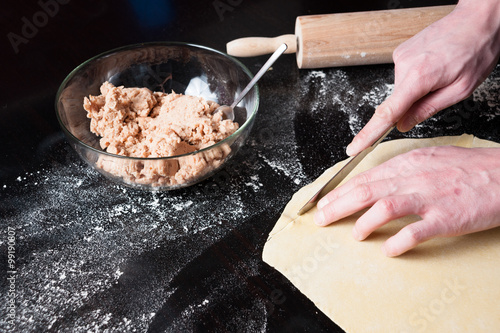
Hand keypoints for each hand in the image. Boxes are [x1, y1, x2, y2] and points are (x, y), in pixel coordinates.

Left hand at [314, 146, 499, 255]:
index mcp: (406, 163)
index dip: (339, 191)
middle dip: (338, 205)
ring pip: (385, 206)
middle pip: (366, 190)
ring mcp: (430, 197)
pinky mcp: (447, 218)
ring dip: (364, 222)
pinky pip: (416, 231)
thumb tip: (372, 183)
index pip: (364, 177)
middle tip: (321, 218)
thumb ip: (399, 171)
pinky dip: (399, 241)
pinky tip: (388, 249)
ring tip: (354, 234)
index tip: (323, 202)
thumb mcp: (428, 160)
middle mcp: (413, 178)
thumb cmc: (467, 169)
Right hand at [346, 0, 499, 155]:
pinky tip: (435, 65)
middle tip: (442, 89)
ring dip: (419, 88)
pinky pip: (405, 74)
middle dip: (415, 103)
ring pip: (403, 88)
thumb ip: (428, 109)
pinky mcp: (401, 51)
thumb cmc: (476, 50)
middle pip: (399, 101)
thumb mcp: (461, 89)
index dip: (368, 134)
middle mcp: (404, 65)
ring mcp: (400, 56)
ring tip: (442, 73)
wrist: (478, 19)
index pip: (386, 113)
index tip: (354, 148)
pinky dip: (417, 77)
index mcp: (419, 78)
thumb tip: (404, 125)